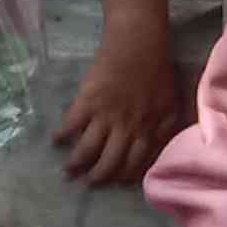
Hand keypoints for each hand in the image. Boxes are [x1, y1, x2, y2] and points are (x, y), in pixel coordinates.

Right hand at [54, 39, 183, 186]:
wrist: (139, 44)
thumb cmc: (158, 72)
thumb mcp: (170, 105)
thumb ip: (163, 130)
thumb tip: (155, 151)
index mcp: (148, 130)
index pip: (135, 163)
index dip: (124, 175)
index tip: (115, 181)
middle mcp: (126, 128)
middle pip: (110, 162)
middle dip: (98, 176)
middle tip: (87, 183)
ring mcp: (105, 115)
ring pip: (89, 148)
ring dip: (77, 162)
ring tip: (69, 170)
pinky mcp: (87, 101)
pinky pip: (71, 124)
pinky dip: (62, 135)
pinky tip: (56, 140)